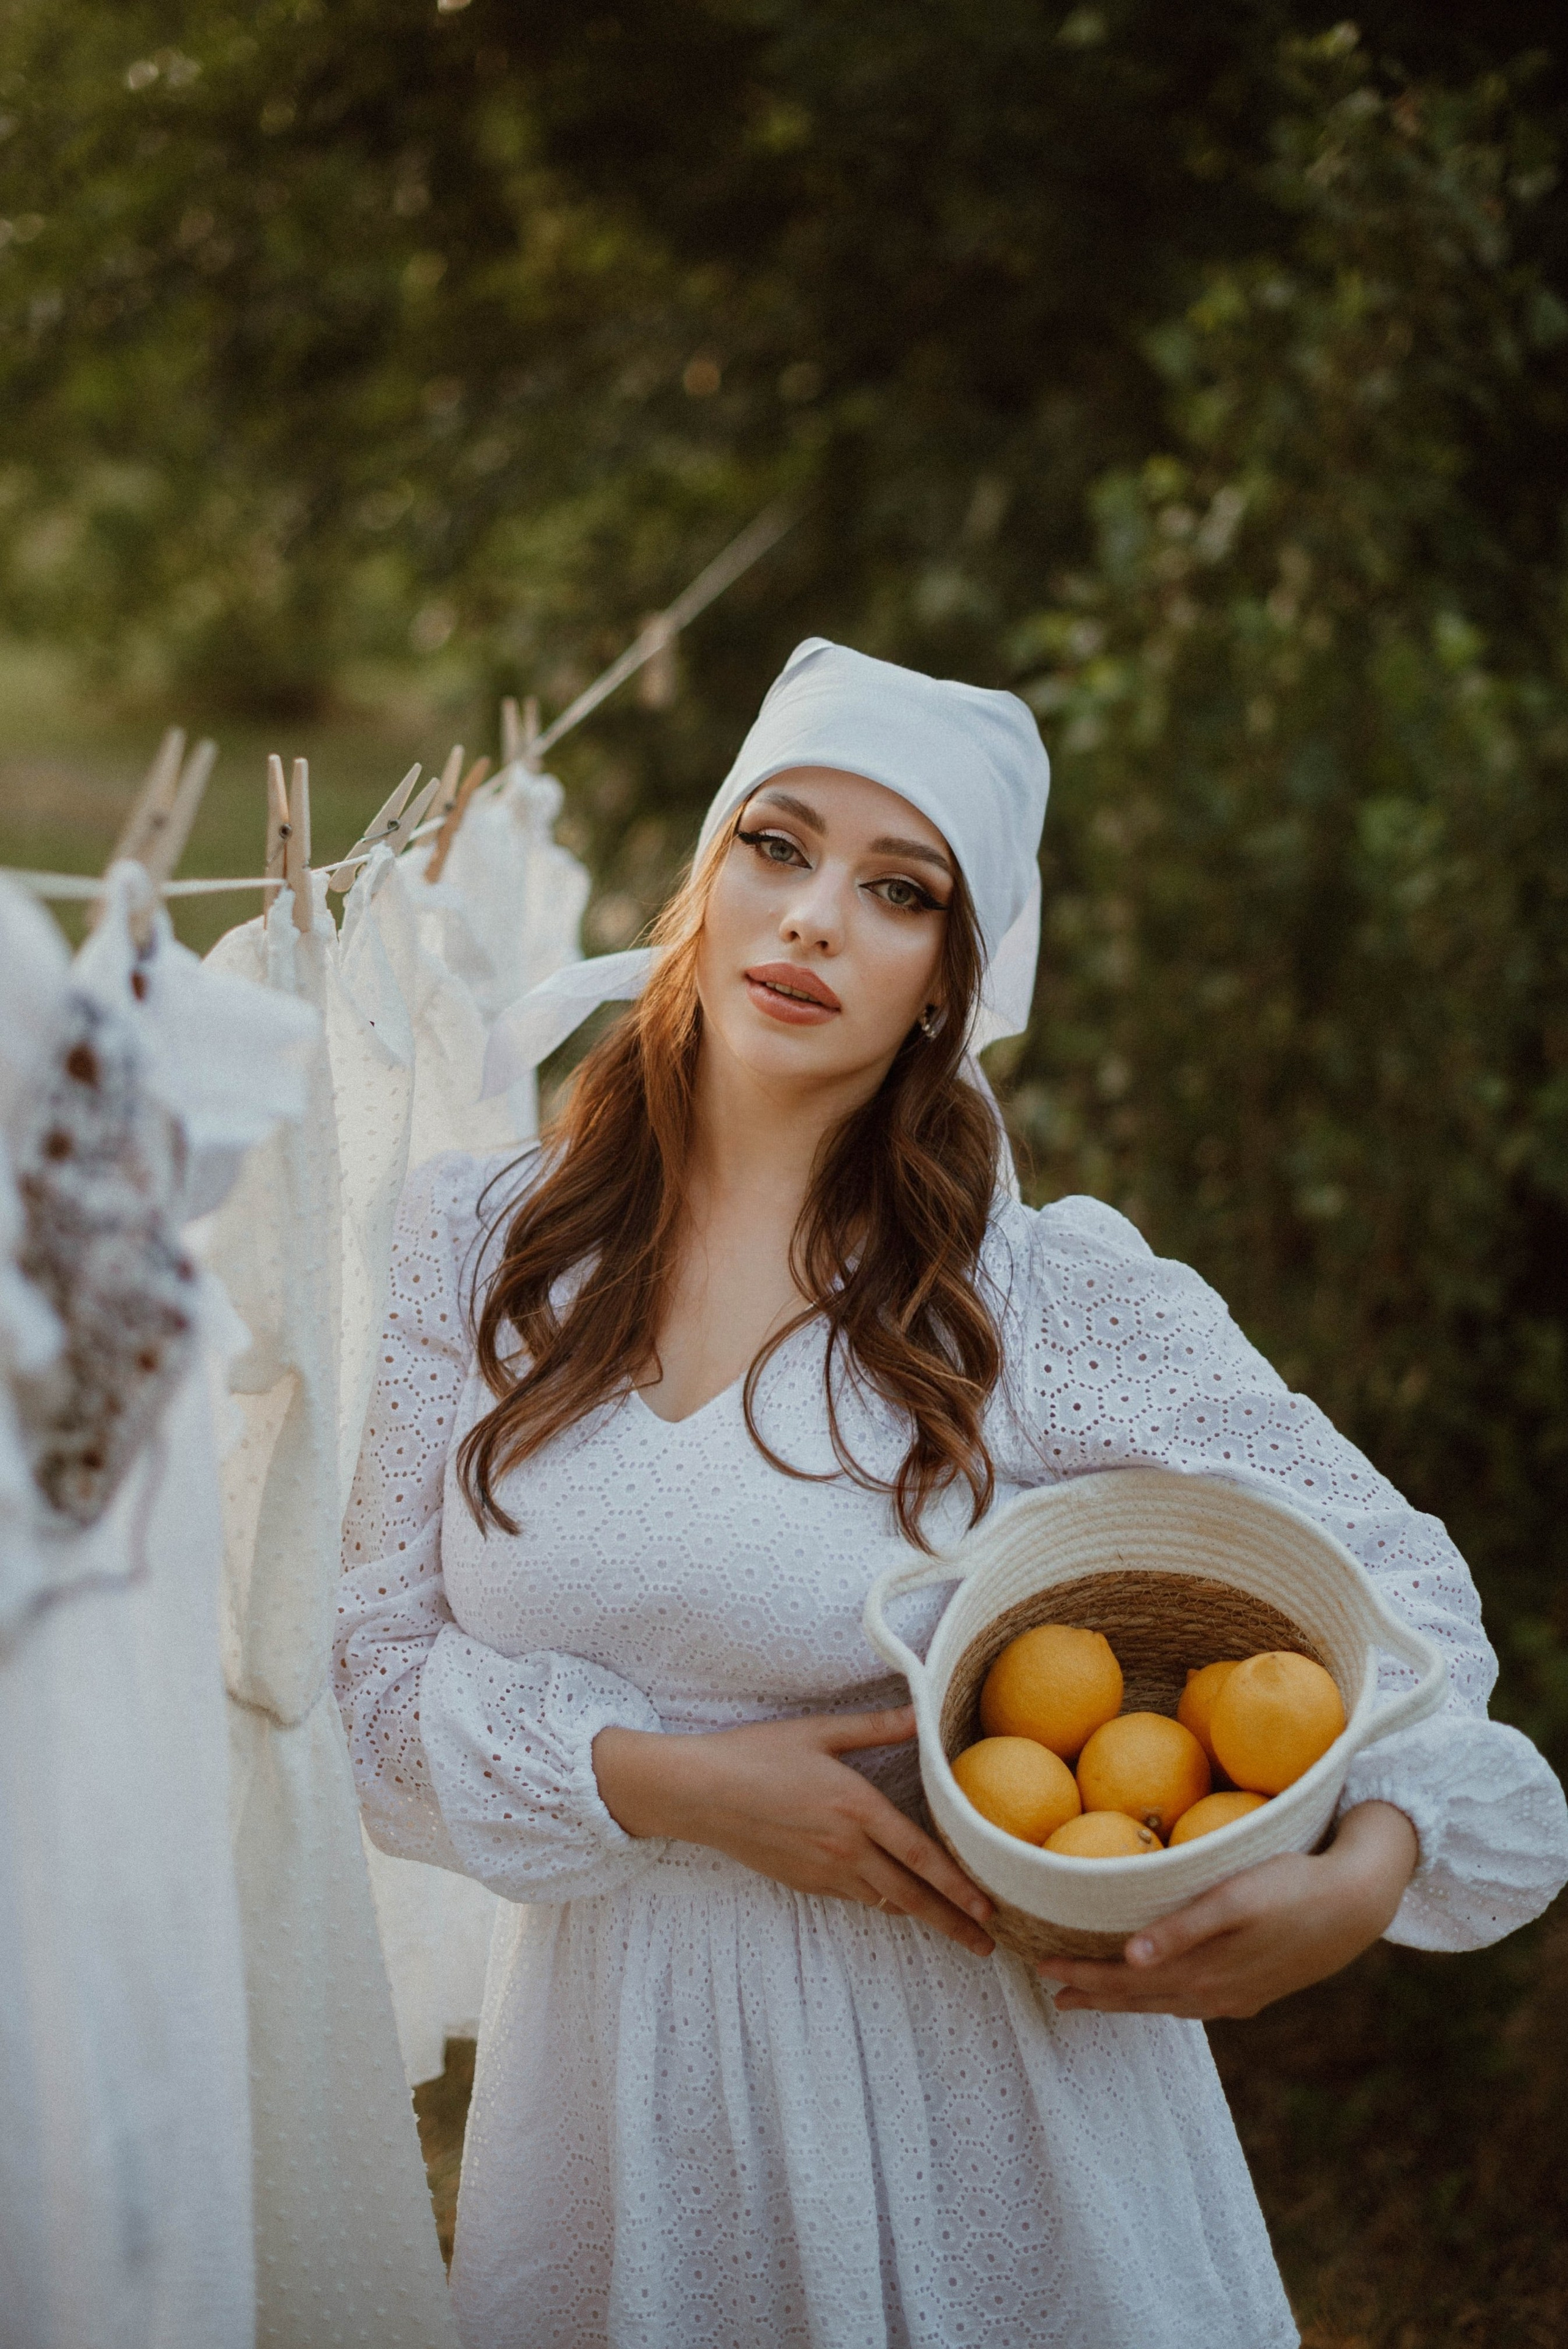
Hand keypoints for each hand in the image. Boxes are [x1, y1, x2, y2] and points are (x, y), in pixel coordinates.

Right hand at [594, 1704, 995, 1956]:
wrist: (699, 1792)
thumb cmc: (757, 1754)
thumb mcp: (819, 1731)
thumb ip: (877, 1727)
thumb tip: (922, 1712)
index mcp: (856, 1808)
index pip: (920, 1855)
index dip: (958, 1886)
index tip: (989, 1909)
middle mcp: (845, 1847)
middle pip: (910, 1896)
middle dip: (952, 1922)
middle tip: (987, 1945)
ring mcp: (823, 1870)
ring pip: (884, 1901)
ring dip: (920, 1915)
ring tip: (954, 1928)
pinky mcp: (803, 1881)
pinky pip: (854, 1897)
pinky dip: (881, 1902)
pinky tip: (895, 1902)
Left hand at [1047, 1800, 1418, 2018]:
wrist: (1357, 1902)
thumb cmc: (1291, 1886)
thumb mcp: (1234, 1901)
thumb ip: (1181, 1931)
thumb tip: (1130, 1959)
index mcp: (1203, 1972)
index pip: (1126, 1981)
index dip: (1084, 1976)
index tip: (1044, 1971)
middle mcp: (1216, 1993)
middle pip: (1140, 1998)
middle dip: (1095, 1994)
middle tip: (1053, 1992)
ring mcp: (1238, 1995)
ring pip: (1167, 2003)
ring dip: (1127, 2000)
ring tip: (1093, 1999)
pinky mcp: (1258, 1989)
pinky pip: (1196, 2002)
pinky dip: (1166, 1998)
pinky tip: (1162, 1993)